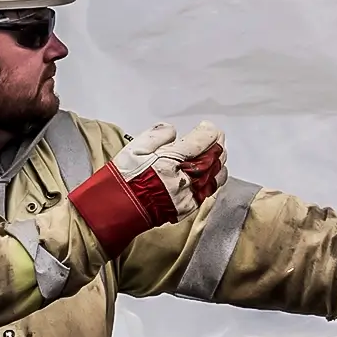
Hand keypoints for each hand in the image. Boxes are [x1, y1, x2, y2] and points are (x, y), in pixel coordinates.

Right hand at [69, 121, 227, 255]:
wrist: (117, 209)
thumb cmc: (124, 177)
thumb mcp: (135, 147)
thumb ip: (158, 135)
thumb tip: (174, 132)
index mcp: (171, 161)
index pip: (202, 142)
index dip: (209, 132)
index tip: (208, 128)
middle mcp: (183, 179)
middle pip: (214, 158)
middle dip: (217, 146)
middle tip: (215, 138)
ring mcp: (188, 195)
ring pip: (216, 176)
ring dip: (219, 163)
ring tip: (215, 155)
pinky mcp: (187, 208)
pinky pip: (208, 192)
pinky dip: (212, 180)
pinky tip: (208, 174)